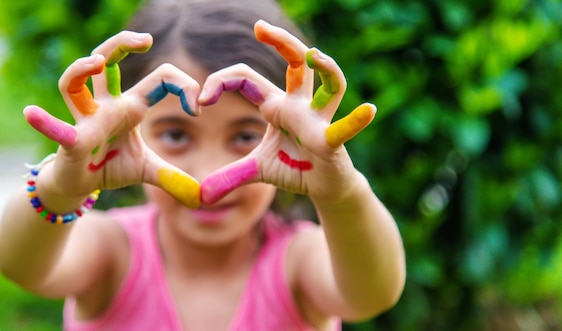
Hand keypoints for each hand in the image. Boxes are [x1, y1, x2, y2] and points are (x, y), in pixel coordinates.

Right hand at [24, 31, 202, 207]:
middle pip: (107, 61)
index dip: (182, 87)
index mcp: (130, 107)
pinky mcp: (71, 142)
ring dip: (81, 70)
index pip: (160, 81)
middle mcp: (107, 106)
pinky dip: (44, 123)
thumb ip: (173, 176)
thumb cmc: (110, 167)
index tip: (197, 107)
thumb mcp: (148, 170)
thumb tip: (201, 196)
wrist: (79, 186)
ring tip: (96, 62)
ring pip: (74, 84)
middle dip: (122, 43)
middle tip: (146, 38)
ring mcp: (85, 121)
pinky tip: (31, 113)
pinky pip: (57, 129)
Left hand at [199, 20, 375, 204]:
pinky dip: (356, 121)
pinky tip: (368, 111)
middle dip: (281, 42)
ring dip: (326, 69)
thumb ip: (230, 176)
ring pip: (330, 86)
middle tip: (259, 27)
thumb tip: (203, 195)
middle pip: (296, 63)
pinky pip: (344, 128)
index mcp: (276, 106)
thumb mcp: (256, 170)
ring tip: (314, 55)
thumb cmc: (294, 168)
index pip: (247, 79)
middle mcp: (299, 106)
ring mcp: (319, 121)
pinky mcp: (332, 142)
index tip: (201, 100)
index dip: (222, 81)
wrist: (324, 187)